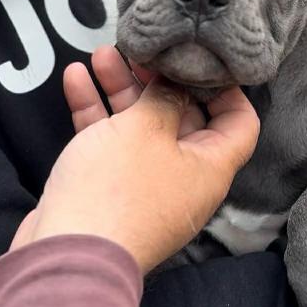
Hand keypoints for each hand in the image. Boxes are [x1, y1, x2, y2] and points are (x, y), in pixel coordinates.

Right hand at [11, 46, 259, 272]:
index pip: (240, 123)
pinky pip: (108, 141)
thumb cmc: (116, 190)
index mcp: (210, 166)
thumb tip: (176, 83)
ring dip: (121, 88)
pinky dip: (95, 110)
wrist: (66, 255)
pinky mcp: (107, 189)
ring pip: (139, 125)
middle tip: (142, 52)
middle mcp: (183, 176)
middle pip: (182, 117)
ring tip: (102, 54)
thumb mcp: (148, 128)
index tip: (203, 61)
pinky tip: (75, 78)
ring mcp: (144, 184)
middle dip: (159, 79)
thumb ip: (165, 96)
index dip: (227, 88)